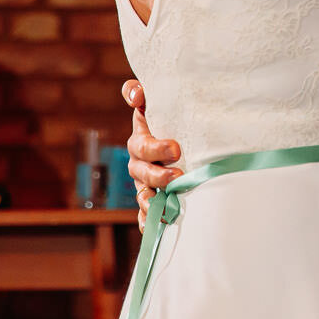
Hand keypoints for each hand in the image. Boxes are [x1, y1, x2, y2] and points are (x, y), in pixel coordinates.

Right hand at [122, 78, 181, 230]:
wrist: (182, 145)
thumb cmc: (172, 121)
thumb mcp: (160, 105)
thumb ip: (142, 94)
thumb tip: (136, 94)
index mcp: (142, 140)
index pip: (142, 143)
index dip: (155, 146)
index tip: (177, 149)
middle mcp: (139, 163)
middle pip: (143, 171)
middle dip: (159, 174)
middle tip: (179, 176)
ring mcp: (144, 184)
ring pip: (143, 195)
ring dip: (152, 201)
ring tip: (164, 206)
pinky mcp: (150, 202)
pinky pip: (144, 215)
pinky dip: (148, 221)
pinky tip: (158, 225)